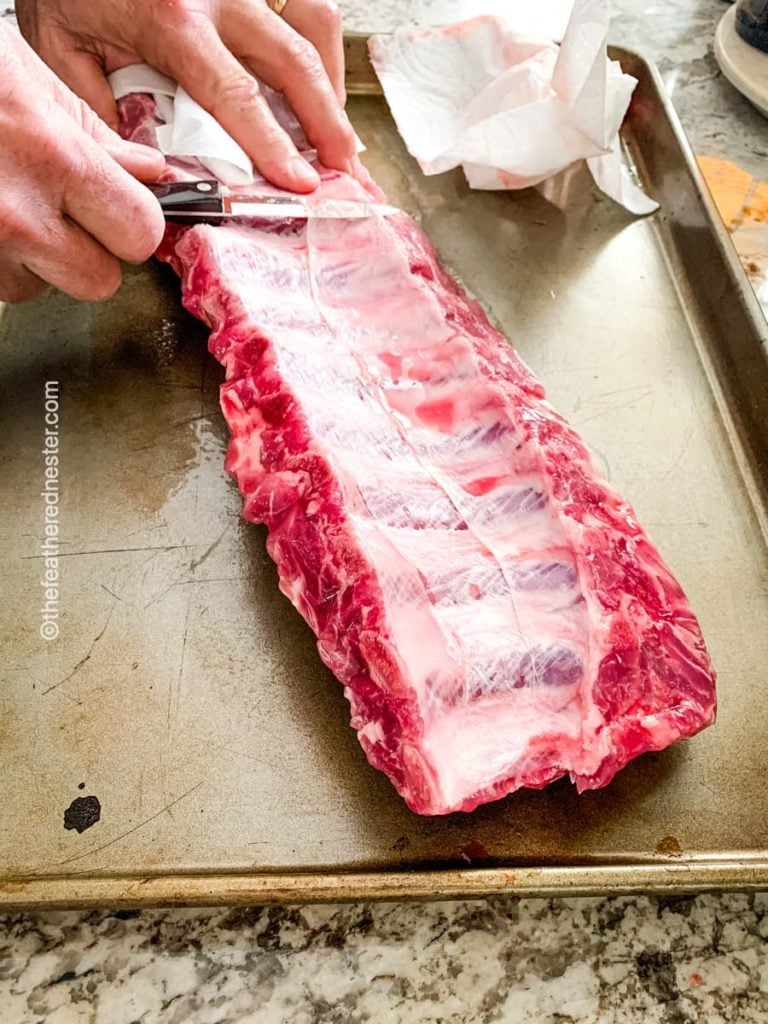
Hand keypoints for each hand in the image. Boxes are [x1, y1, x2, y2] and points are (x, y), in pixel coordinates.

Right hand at [0, 22, 164, 302]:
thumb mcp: (26, 76)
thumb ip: (94, 136)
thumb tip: (146, 173)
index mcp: (52, 158)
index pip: (140, 234)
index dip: (135, 222)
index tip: (124, 211)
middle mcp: (15, 212)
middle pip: (98, 282)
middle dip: (90, 253)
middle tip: (67, 216)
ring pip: (37, 288)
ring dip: (32, 259)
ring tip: (6, 204)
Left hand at [17, 0, 356, 192]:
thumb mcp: (64, 52)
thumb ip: (104, 113)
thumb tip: (153, 171)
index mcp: (172, 18)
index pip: (237, 94)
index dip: (274, 145)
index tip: (300, 184)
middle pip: (295, 61)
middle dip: (327, 122)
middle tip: (343, 171)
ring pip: (314, 27)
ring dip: (333, 87)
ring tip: (341, 139)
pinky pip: (309, 7)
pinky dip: (325, 54)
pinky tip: (323, 93)